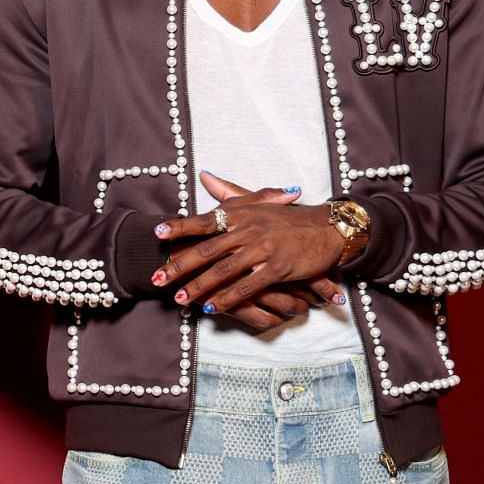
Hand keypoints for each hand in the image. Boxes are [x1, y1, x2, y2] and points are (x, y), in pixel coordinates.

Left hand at [149, 170, 346, 320]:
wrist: (326, 228)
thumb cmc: (289, 217)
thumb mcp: (259, 201)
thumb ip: (229, 192)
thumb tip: (204, 176)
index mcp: (241, 213)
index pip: (204, 220)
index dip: (180, 227)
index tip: (157, 234)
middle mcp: (248, 229)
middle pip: (206, 250)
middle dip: (179, 266)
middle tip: (158, 278)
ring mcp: (262, 249)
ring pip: (223, 271)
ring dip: (199, 287)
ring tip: (179, 299)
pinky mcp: (277, 267)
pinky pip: (247, 286)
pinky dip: (227, 298)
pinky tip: (212, 307)